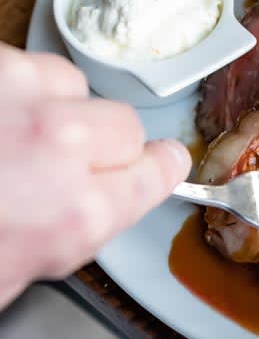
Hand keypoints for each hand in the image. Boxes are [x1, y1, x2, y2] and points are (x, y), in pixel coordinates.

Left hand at [0, 42, 189, 308]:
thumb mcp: (14, 276)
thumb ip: (67, 237)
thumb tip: (87, 213)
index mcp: (77, 214)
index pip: (162, 169)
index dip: (154, 170)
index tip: (156, 164)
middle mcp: (63, 148)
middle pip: (125, 126)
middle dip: (99, 144)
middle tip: (54, 166)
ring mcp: (23, 98)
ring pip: (77, 86)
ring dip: (56, 107)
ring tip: (16, 134)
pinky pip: (32, 63)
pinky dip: (17, 84)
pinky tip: (0, 113)